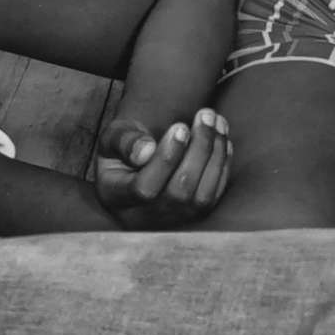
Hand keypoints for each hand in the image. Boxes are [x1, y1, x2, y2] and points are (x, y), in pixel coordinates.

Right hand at [92, 109, 231, 228]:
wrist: (136, 167)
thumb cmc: (123, 150)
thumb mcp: (113, 139)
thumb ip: (124, 141)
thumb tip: (146, 150)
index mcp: (117, 197)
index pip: (144, 188)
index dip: (166, 159)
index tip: (180, 126)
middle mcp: (145, 216)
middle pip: (179, 192)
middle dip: (198, 149)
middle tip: (205, 115)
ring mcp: (172, 220)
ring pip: (202, 196)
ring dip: (215, 154)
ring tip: (216, 120)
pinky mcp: (194, 216)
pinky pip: (214, 195)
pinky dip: (222, 164)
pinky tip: (221, 138)